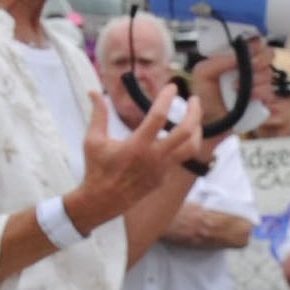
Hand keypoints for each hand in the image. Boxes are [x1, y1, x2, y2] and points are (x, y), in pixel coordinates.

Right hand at [79, 80, 200, 214]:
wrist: (102, 201)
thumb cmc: (96, 170)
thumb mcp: (93, 140)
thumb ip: (98, 115)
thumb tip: (94, 92)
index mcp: (137, 146)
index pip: (158, 116)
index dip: (167, 98)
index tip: (172, 87)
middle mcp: (154, 157)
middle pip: (186, 132)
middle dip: (195, 113)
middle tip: (194, 100)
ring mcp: (162, 169)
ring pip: (191, 147)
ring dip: (197, 130)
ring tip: (194, 119)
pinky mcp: (163, 177)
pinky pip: (179, 158)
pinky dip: (182, 145)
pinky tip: (176, 137)